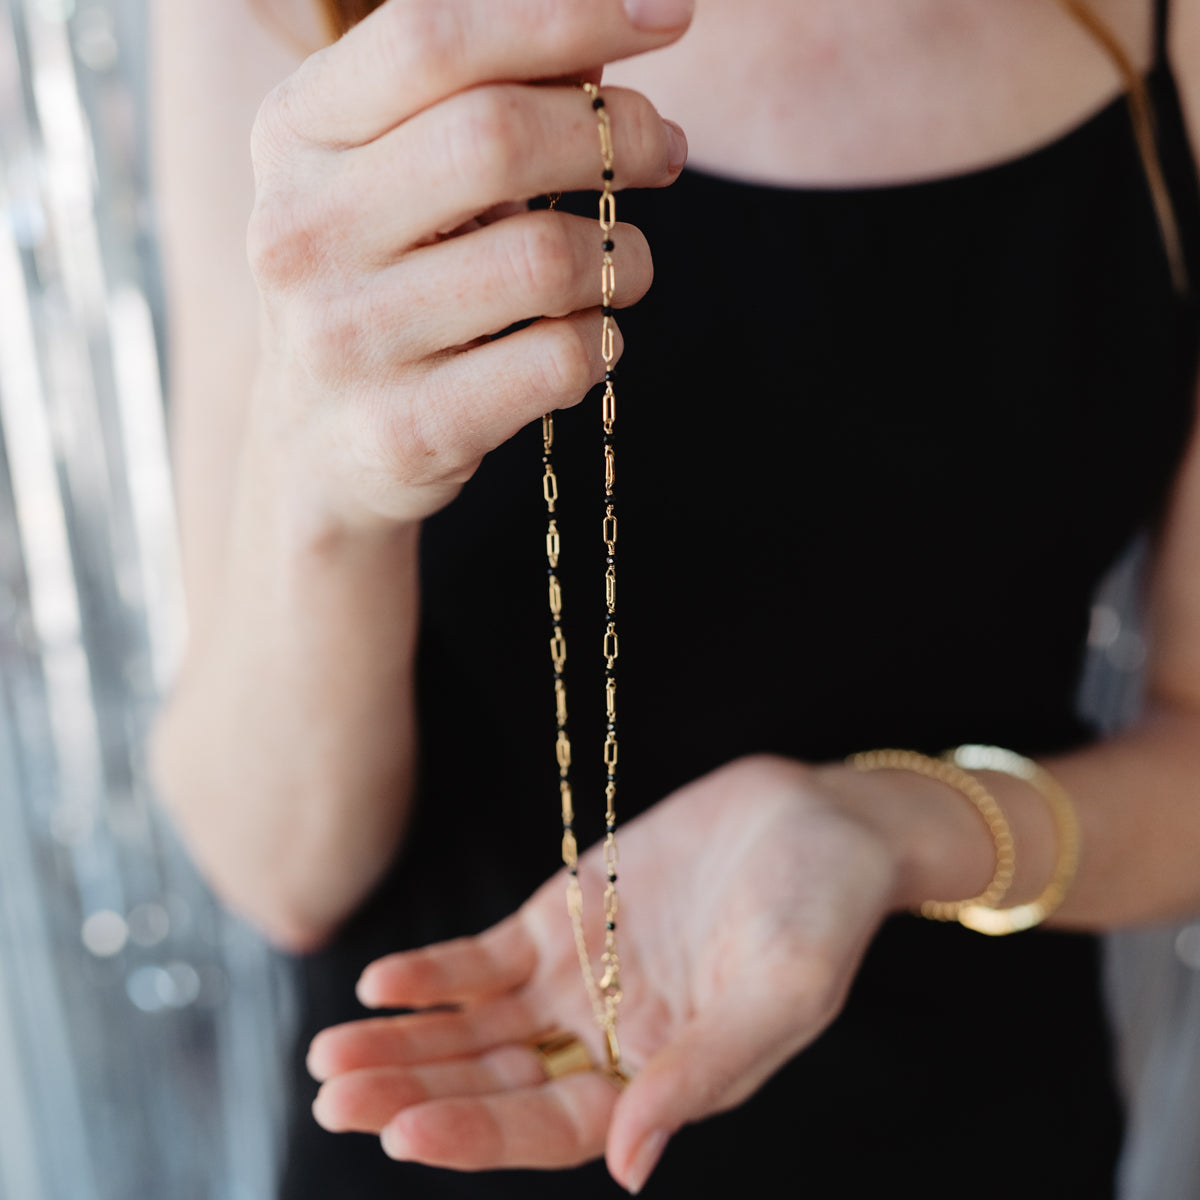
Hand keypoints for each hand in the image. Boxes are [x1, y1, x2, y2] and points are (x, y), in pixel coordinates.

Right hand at [245, 0, 690, 533]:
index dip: (566, 13)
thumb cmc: (375, 290)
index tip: (667, 17)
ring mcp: (347, 339)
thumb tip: (604, 35)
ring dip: (622, 257)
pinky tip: (591, 339)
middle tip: (667, 150)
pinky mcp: (406, 429)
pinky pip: (557, 362)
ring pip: (544, 260)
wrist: (315, 452)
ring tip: (626, 265)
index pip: (434, 39)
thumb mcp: (388, 179)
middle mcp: (302, 232)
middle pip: (497, 137)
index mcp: (295, 136)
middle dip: (617, 133)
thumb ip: (475, 100)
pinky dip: (602, 342)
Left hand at [306, 755, 911, 1191]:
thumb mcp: (780, 993)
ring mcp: (582, 975)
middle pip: (493, 1083)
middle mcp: (608, 1038)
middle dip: (412, 1092)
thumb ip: (703, 1073)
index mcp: (660, 1078)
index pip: (550, 1127)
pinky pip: (486, 956)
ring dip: (405, 1040)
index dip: (476, 1134)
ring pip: (476, 1027)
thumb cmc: (824, 911)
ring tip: (327, 1055)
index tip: (402, 1129)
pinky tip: (382, 983)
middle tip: (332, 1096)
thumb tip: (627, 1168)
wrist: (822, 818)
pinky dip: (436, 973)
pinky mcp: (567, 914)